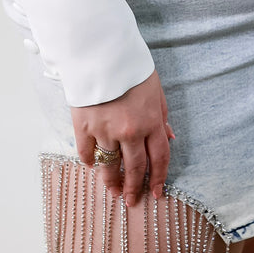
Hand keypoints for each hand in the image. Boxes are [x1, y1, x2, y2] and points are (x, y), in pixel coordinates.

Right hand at [70, 69, 175, 207]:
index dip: (159, 178)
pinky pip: (86, 152)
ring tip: (113, 191)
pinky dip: (90, 161)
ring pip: (109, 165)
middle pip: (135, 167)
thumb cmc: (130, 67)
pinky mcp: (84, 126)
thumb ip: (162, 115)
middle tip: (132, 201)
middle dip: (135, 187)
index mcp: (150, 122)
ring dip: (112, 181)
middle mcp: (130, 131)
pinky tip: (92, 166)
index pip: (159, 158)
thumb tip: (169, 137)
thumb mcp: (155, 88)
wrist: (100, 51)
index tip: (156, 193)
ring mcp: (105, 130)